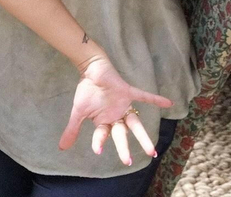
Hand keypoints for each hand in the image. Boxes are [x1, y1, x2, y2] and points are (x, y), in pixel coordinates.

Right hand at [58, 56, 172, 165]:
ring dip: (143, 137)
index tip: (97, 150)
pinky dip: (155, 99)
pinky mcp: (128, 92)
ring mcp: (123, 106)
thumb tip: (62, 147)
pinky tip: (169, 104)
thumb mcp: (78, 112)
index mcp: (104, 121)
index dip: (99, 142)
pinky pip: (144, 96)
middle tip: (128, 162)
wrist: (91, 69)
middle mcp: (116, 116)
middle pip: (121, 135)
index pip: (102, 136)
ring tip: (152, 152)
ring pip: (135, 123)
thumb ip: (73, 129)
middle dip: (124, 148)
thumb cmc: (86, 90)